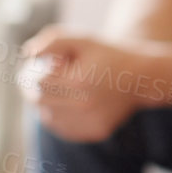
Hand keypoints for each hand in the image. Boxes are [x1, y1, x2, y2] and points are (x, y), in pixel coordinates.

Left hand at [18, 26, 151, 142]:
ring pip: (48, 118)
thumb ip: (54, 40)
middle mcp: (84, 106)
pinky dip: (60, 118)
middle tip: (42, 77)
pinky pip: (64, 130)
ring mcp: (90, 122)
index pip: (37, 82)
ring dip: (47, 104)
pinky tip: (70, 104)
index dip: (32, 72)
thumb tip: (29, 54)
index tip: (37, 65)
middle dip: (36, 88)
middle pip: (39, 101)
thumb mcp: (83, 39)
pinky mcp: (95, 133)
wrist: (142, 76)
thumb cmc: (109, 54)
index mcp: (79, 81)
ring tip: (60, 89)